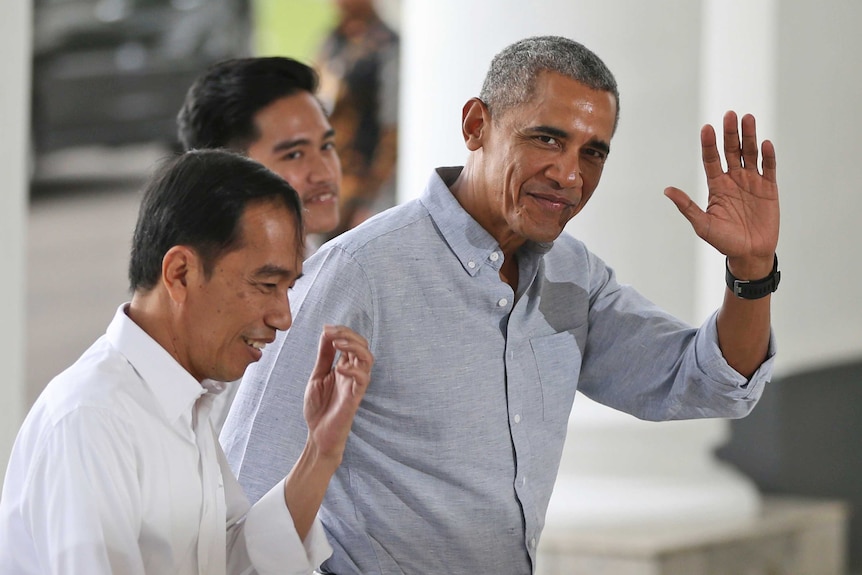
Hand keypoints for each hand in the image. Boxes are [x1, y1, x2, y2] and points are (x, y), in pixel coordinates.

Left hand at [303, 325, 372, 463]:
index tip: (326, 328)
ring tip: (337, 344)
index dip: (341, 331)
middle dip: (348, 334)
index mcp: (344, 367)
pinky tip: (339, 369)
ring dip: (354, 347)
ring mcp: (355, 384)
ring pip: (367, 358)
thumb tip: (326, 333)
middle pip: (362, 345)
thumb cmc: (319, 407)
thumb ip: (324, 356)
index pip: (351, 342)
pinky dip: (353, 370)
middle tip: (331, 332)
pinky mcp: (355, 397)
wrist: (317, 435)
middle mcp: (353, 373)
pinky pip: (362, 379)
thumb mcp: (318, 376)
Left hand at [664, 111, 778, 276]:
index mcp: (716, 185)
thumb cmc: (723, 241)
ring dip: (749, 136)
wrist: (749, 253)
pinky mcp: (769, 187)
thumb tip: (666, 190)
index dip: (709, 144)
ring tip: (747, 118)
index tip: (707, 128)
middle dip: (730, 133)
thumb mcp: (702, 224)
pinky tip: (765, 144)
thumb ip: (687, 207)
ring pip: (750, 153)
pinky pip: (769, 168)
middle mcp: (733, 179)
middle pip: (730, 150)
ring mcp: (751, 181)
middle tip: (729, 114)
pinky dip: (768, 156)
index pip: (711, 159)